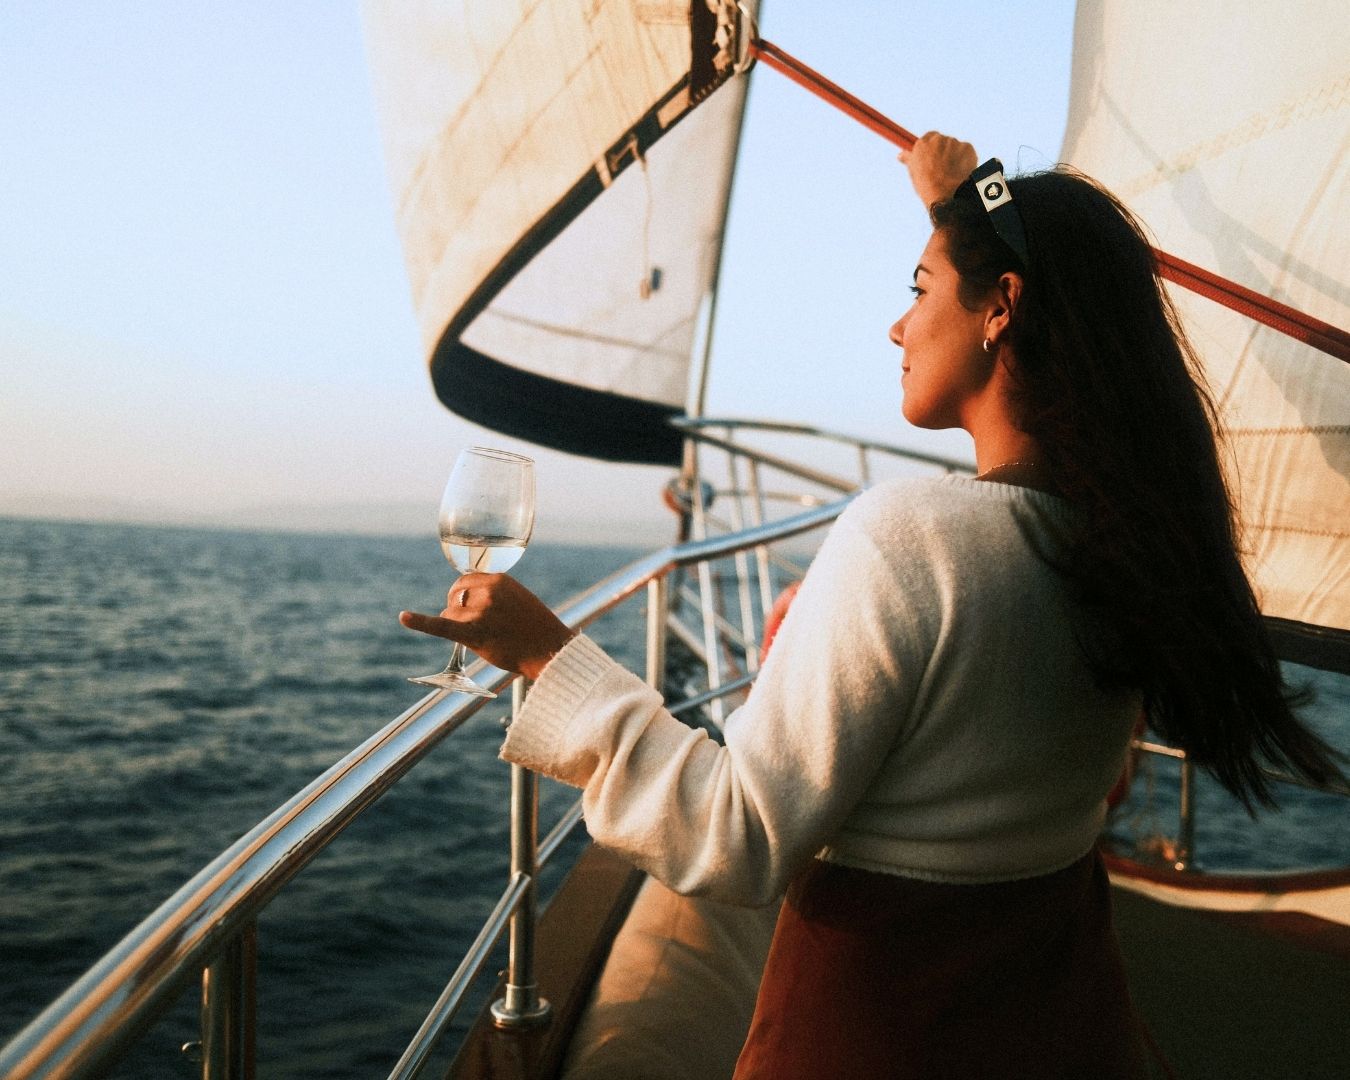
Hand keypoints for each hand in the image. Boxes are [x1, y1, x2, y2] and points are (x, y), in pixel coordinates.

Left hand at [400, 574, 575, 680]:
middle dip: (457, 609)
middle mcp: (488, 592)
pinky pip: (441, 626)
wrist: (551, 650)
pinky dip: (420, 622)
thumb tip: (465, 596)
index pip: (465, 581)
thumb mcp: (518, 598)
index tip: (470, 607)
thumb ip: (494, 594)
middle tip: (475, 625)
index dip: (463, 596)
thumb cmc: (536, 628)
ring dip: (458, 626)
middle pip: (454, 596)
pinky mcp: (474, 633)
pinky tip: (404, 618)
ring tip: (483, 638)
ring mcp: (480, 612)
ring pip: (450, 614)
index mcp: (499, 579)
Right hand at [900, 131, 976, 208]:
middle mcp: (938, 139)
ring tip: (953, 173)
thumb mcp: (914, 172)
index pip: (929, 137)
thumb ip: (909, 159)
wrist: (945, 194)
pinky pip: (967, 151)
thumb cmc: (926, 186)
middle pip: (943, 141)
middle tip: (944, 167)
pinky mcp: (967, 147)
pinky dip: (966, 159)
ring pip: (955, 147)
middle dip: (944, 151)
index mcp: (922, 144)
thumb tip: (900, 155)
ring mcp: (953, 142)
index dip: (933, 148)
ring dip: (955, 155)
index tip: (934, 156)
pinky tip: (961, 171)